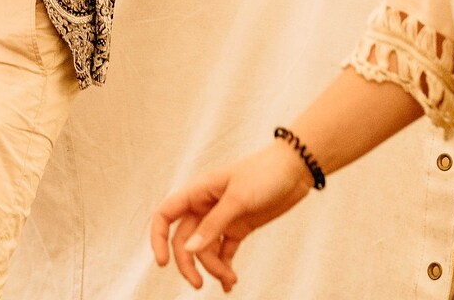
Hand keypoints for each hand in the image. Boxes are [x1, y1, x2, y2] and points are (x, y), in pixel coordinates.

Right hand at [150, 145, 314, 291]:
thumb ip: (213, 225)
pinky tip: (231, 282)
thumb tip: (190, 250)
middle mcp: (205, 206)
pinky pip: (224, 251)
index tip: (163, 262)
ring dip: (213, 267)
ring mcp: (222, 218)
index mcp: (197, 192)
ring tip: (230, 279)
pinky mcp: (238, 227)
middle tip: (198, 284)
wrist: (295, 169)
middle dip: (189, 263)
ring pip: (205, 249)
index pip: (165, 215)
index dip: (158, 238)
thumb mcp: (238, 199)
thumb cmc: (264, 174)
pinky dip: (225, 266)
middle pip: (184, 239)